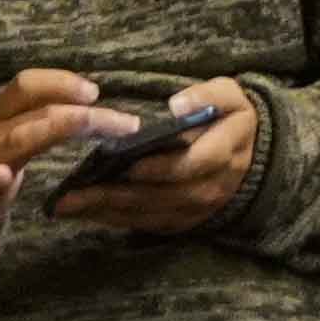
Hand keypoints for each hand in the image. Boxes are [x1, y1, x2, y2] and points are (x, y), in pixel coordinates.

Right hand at [0, 69, 128, 265]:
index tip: (95, 91)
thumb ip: (38, 123)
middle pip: (32, 112)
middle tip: (123, 122)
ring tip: (90, 124)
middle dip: (80, 113)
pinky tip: (4, 175)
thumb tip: (86, 104)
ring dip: (56, 130)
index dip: (61, 82)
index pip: (25, 87)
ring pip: (13, 141)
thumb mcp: (8, 144)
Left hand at [50, 78, 263, 238]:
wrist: (250, 153)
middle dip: (117, 195)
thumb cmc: (229, 117)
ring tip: (69, 204)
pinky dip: (116, 220)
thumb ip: (207, 96)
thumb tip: (176, 106)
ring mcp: (197, 209)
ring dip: (109, 210)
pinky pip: (146, 225)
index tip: (127, 164)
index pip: (192, 164)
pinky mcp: (182, 221)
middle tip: (75, 192)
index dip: (160, 167)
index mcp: (226, 152)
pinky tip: (87, 212)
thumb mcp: (229, 95)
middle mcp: (212, 187)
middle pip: (162, 195)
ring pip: (150, 213)